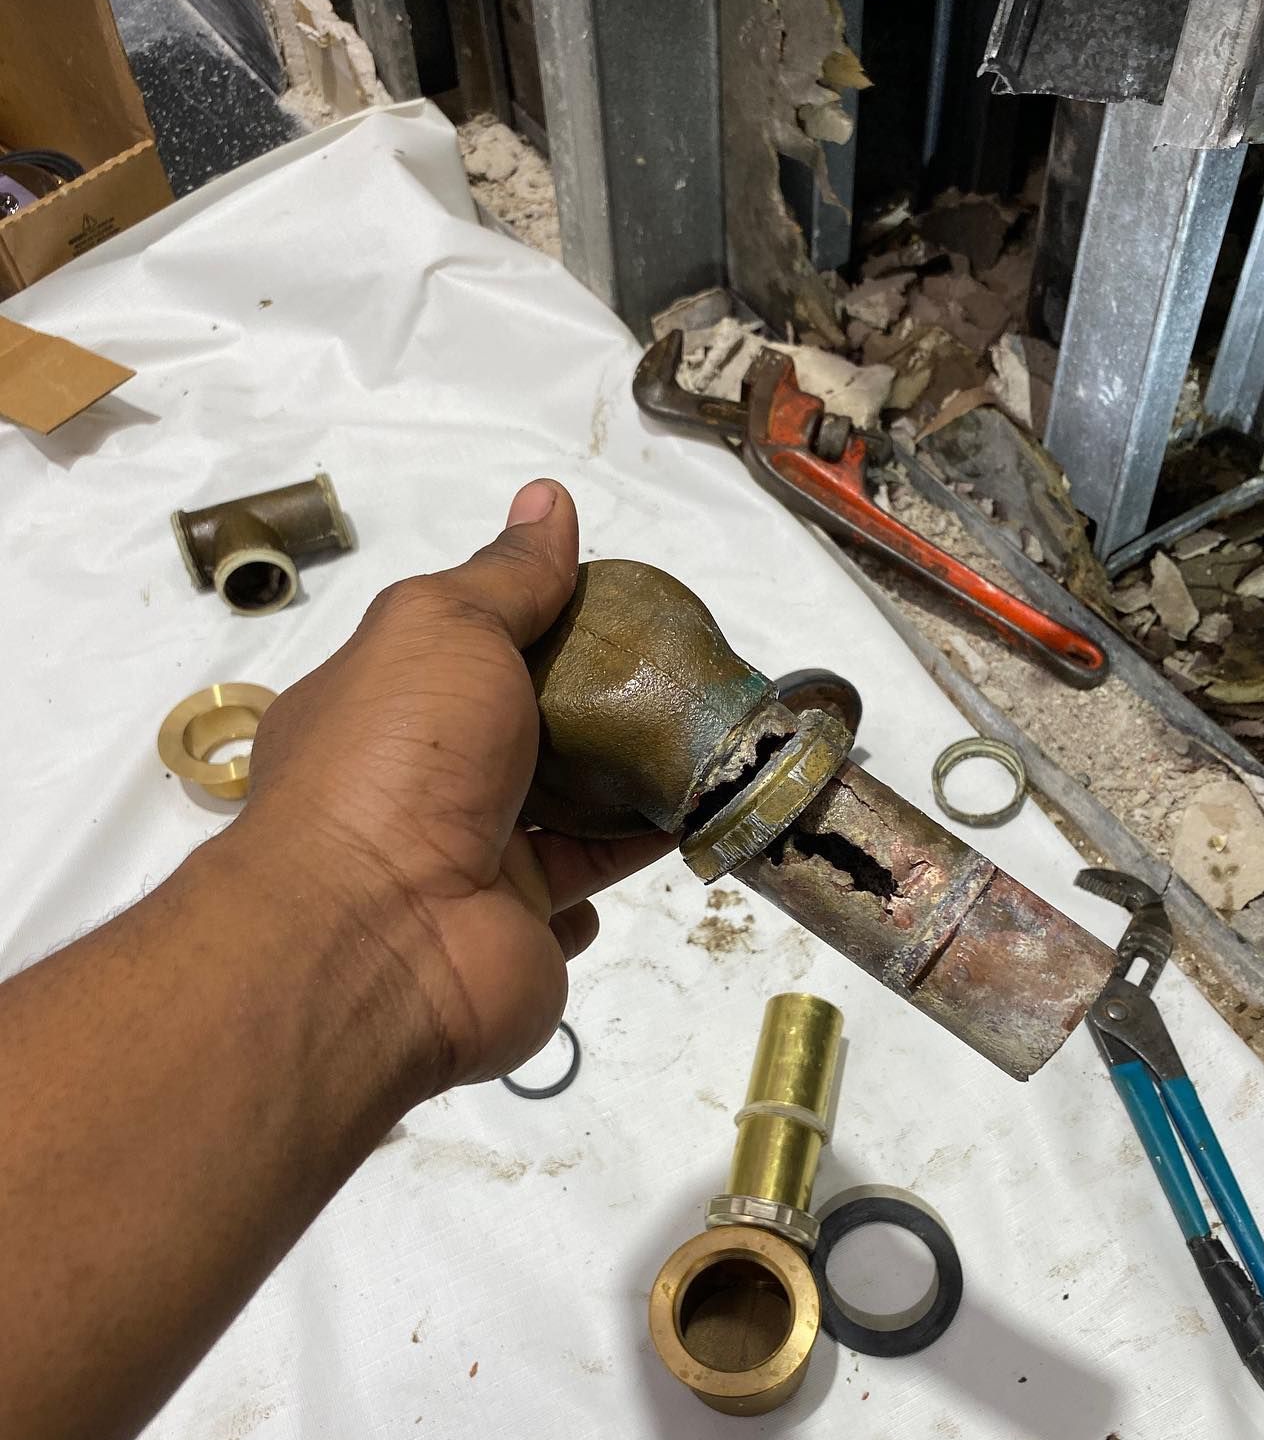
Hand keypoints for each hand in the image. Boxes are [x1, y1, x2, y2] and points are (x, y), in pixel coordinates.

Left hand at [239, 479, 670, 1087]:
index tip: (615, 607)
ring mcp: (471, 863)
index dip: (539, 626)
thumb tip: (547, 500)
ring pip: (565, 810)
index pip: (469, 652)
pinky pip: (583, 884)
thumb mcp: (443, 630)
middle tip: (679, 676)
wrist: (382, 939)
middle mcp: (421, 784)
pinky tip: (670, 825)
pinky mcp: (521, 929)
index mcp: (385, 705)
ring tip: (704, 739)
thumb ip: (505, 577)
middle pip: (525, 733)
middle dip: (594, 707)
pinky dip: (623, 859)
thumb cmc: (400, 761)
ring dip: (626, 781)